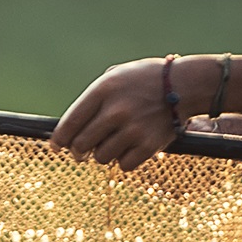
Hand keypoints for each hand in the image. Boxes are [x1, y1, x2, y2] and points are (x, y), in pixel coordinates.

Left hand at [49, 56, 192, 169]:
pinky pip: (124, 166)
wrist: (185, 84)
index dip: (59, 140)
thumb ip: (93, 99)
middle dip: (78, 151)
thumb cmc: (145, 80)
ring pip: (101, 158)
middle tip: (81, 152)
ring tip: (112, 144)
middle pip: (81, 145)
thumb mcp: (115, 76)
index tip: (57, 147)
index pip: (70, 123)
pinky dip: (124, 161)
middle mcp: (116, 111)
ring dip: (103, 154)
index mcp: (103, 91)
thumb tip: (69, 128)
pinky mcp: (149, 145)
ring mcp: (133, 129)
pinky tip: (129, 148)